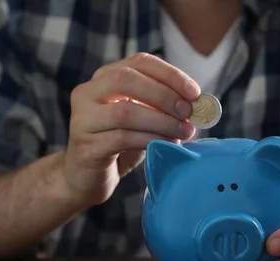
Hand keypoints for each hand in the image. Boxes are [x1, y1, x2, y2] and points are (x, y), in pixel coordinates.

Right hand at [63, 52, 199, 205]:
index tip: (194, 92)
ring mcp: (83, 120)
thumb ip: (160, 106)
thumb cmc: (117, 145)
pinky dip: (150, 140)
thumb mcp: (140, 119)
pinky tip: (166, 144)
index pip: (139, 63)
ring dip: (161, 121)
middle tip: (188, 112)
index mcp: (104, 78)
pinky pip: (122, 139)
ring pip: (125, 112)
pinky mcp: (86, 146)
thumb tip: (196, 104)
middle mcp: (88, 93)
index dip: (170, 74)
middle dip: (164, 95)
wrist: (86, 178)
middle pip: (126, 80)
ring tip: (184, 132)